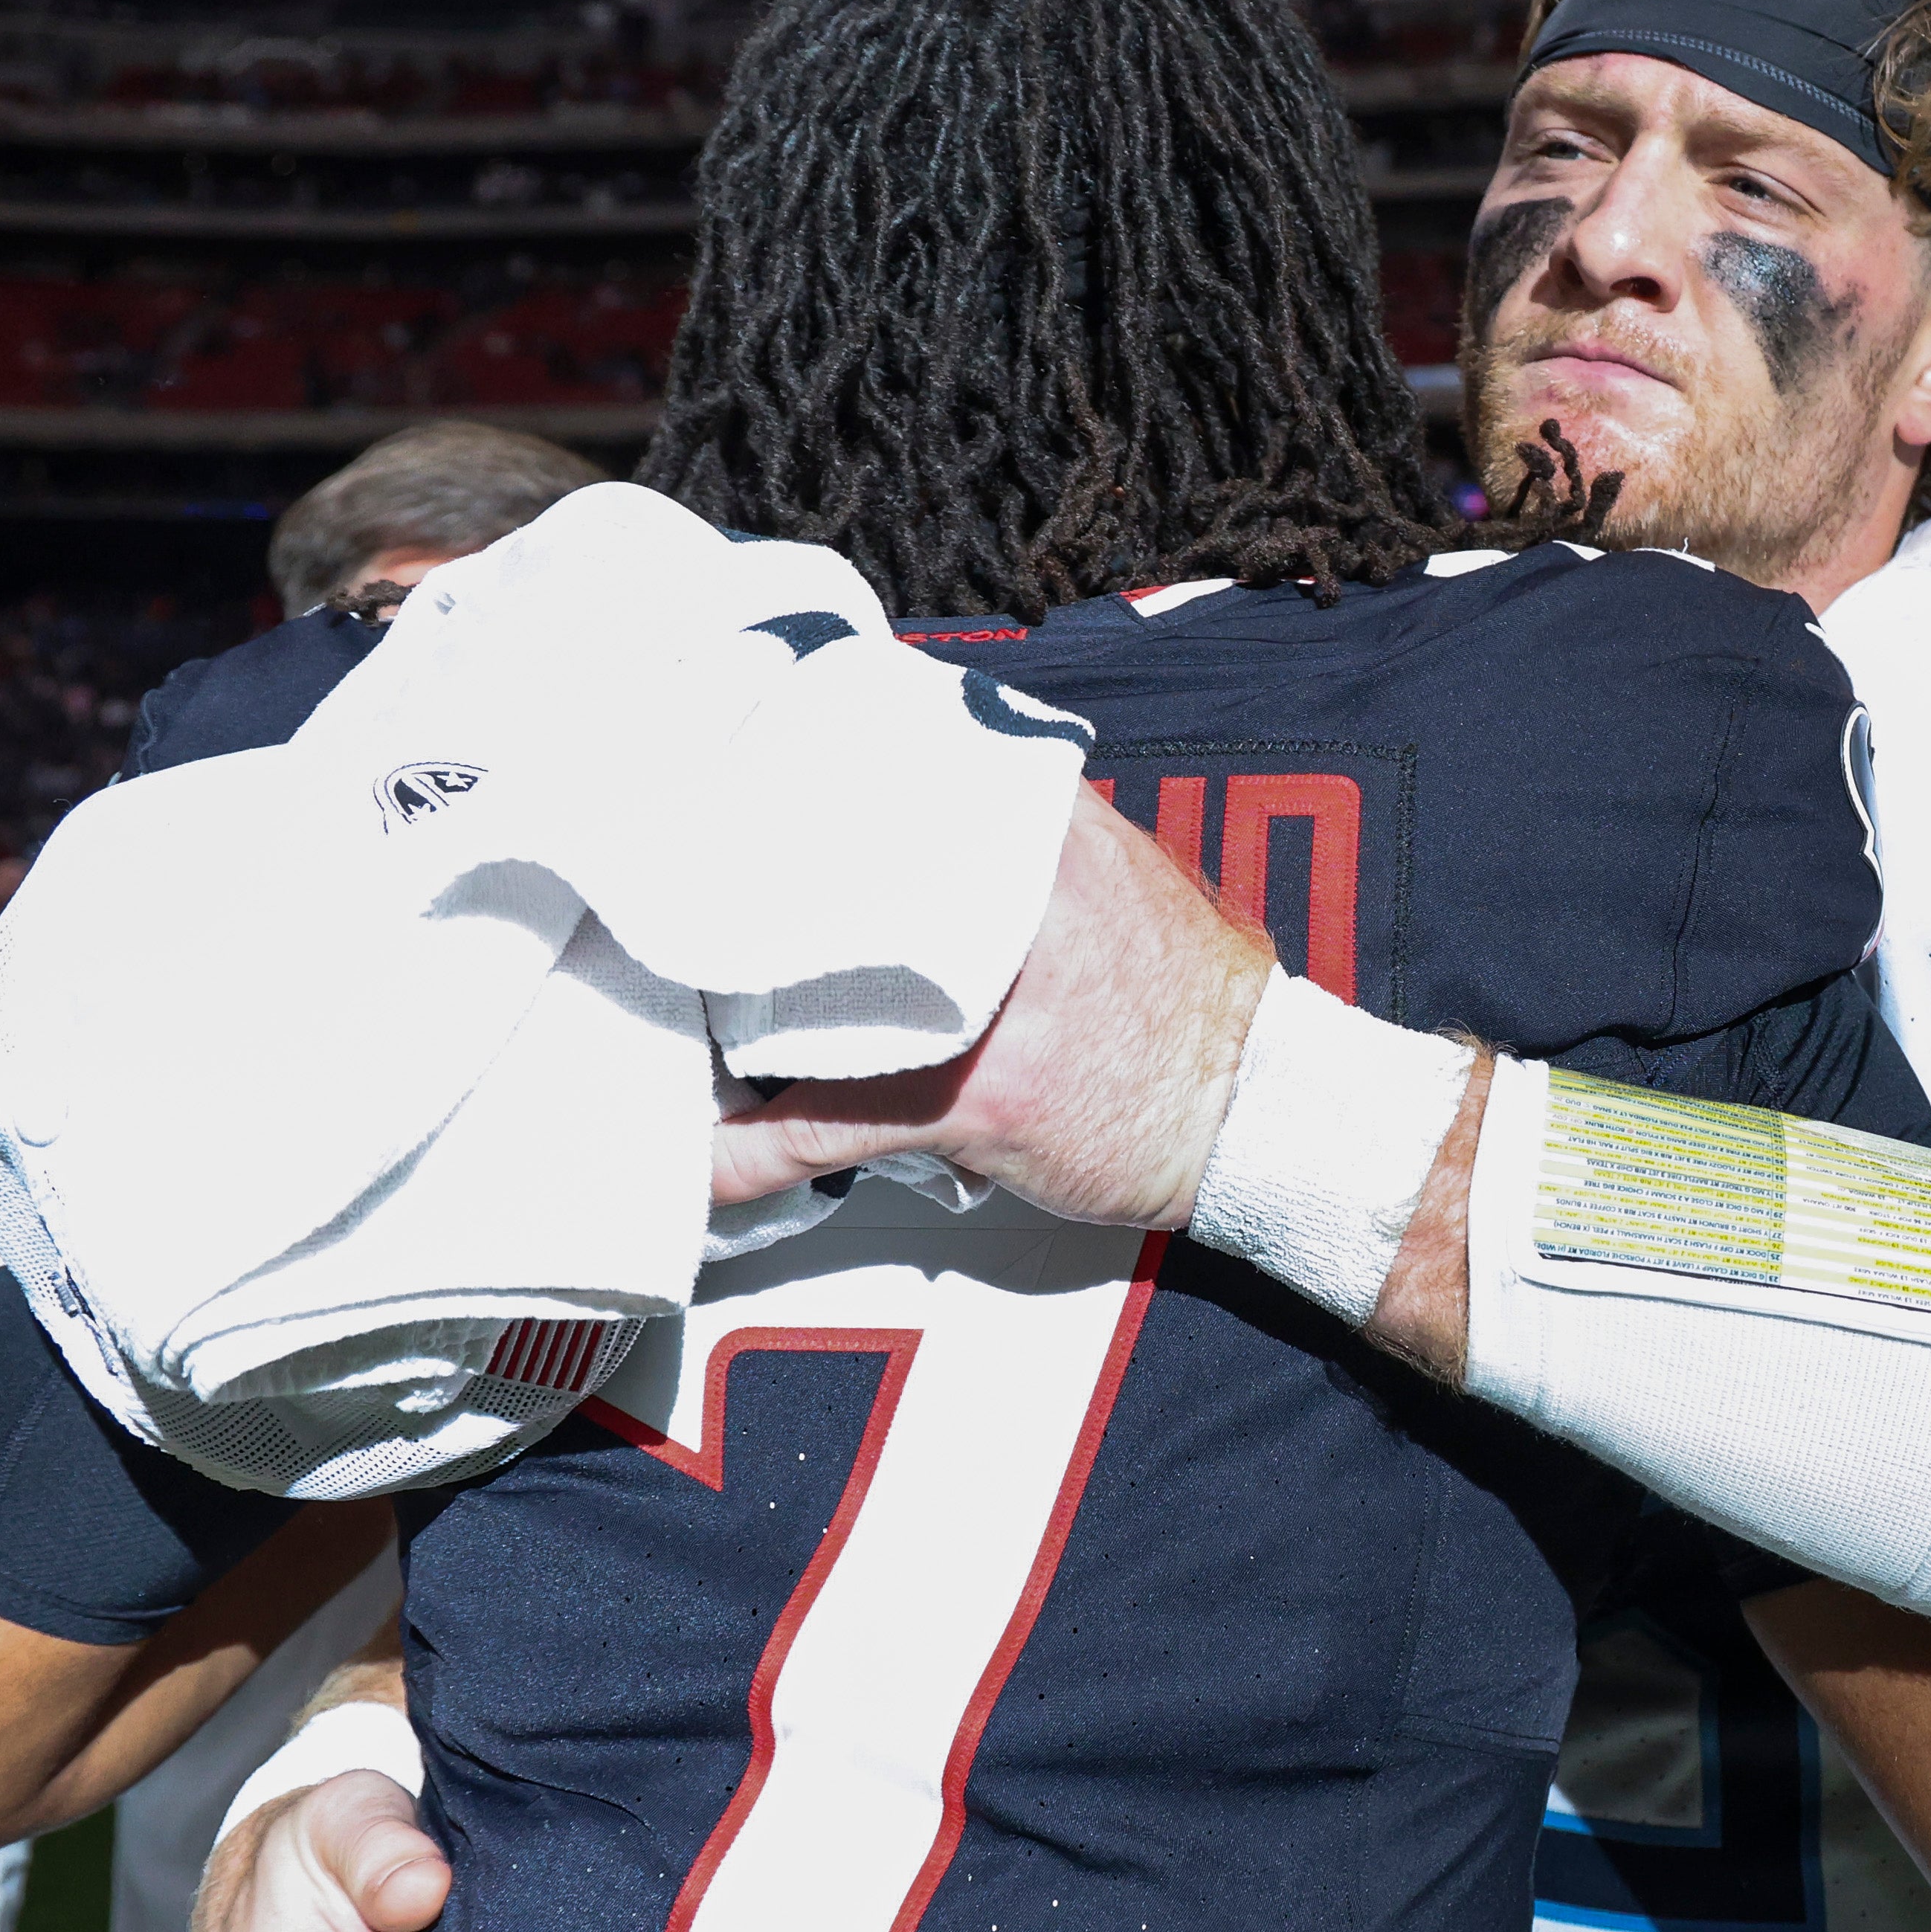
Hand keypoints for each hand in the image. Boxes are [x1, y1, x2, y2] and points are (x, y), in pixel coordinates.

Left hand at [707, 784, 1275, 1226]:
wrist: (1257, 1105)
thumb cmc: (1188, 996)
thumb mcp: (1104, 865)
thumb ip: (1011, 826)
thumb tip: (919, 811)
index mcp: (1023, 818)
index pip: (862, 771)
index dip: (770, 788)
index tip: (713, 799)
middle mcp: (991, 891)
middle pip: (808, 879)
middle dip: (732, 904)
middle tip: (673, 910)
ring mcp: (973, 1000)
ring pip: (797, 1000)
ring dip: (728, 1022)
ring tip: (682, 1023)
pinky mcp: (963, 1098)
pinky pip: (822, 1127)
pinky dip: (750, 1153)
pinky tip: (705, 1161)